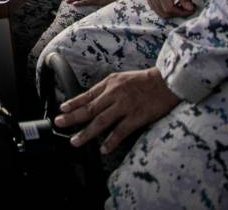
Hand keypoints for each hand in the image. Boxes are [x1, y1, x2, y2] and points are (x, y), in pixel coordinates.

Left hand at [53, 68, 179, 153]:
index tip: (62, 109)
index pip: (87, 95)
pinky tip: (103, 148)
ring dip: (86, 133)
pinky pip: (121, 131)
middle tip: (59, 124)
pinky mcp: (137, 116)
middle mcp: (115, 94)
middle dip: (72, 117)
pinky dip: (111, 140)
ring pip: (101, 121)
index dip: (73, 103)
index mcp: (110, 83)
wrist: (168, 81)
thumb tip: (93, 99)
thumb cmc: (145, 80)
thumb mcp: (122, 78)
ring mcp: (125, 106)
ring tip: (75, 141)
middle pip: (89, 108)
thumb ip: (108, 89)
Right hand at [143, 0, 192, 17]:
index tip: (190, 10)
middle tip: (186, 9)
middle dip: (175, 14)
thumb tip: (189, 8)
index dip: (180, 13)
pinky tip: (171, 3)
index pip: (169, 8)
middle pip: (162, 12)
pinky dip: (162, 8)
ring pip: (157, 10)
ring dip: (169, 12)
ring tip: (180, 6)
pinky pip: (153, 5)